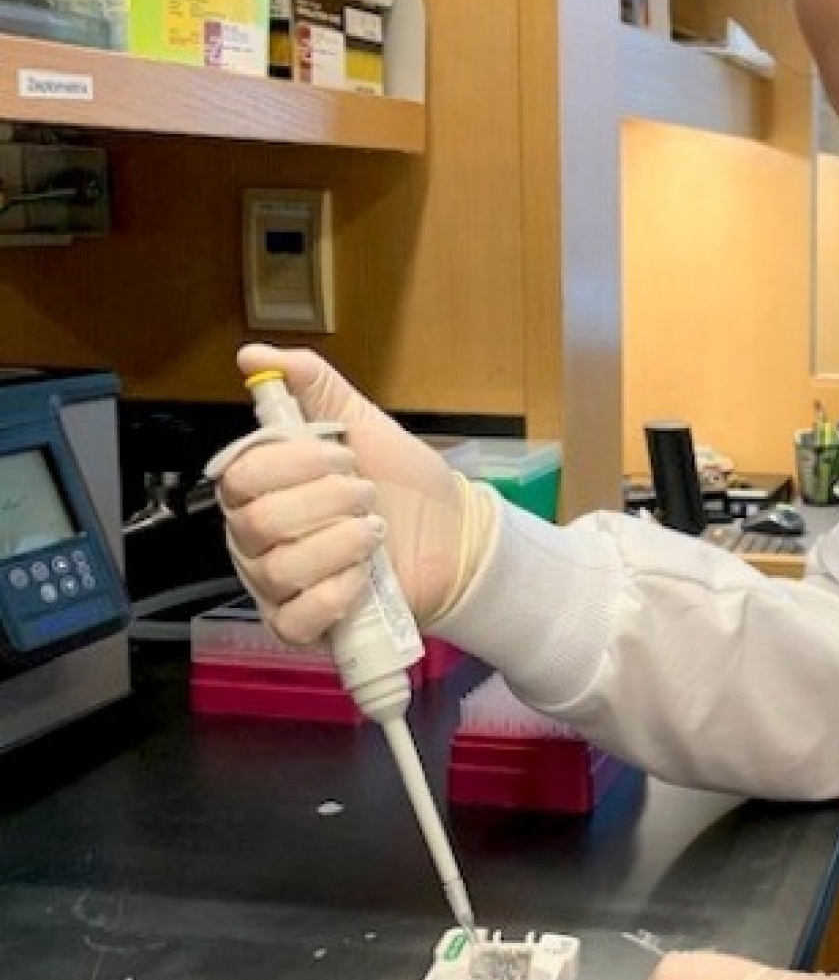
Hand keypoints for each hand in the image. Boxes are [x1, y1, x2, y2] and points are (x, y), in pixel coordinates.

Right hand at [212, 344, 471, 637]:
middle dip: (325, 501)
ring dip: (338, 544)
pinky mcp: (303, 626)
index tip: (342, 455)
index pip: (240, 476)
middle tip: (366, 495)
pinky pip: (294, 620)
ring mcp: (276, 586)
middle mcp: (257, 539)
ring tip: (374, 532)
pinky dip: (333, 596)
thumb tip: (254, 353)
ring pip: (278, 570)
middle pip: (256, 523)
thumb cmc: (403, 483)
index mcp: (262, 489)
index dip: (292, 464)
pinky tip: (363, 576)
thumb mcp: (362, 421)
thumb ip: (312, 385)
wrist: (456, 535)